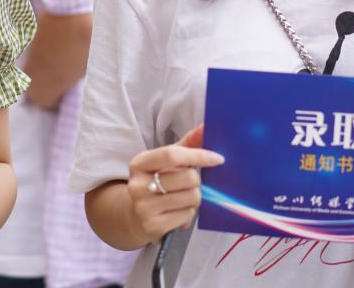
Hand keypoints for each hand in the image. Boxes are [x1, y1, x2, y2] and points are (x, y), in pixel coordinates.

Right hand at [125, 124, 224, 243]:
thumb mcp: (167, 161)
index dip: (198, 155)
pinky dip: (189, 212)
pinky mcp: (153, 226)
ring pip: (191, 198)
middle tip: (189, 183)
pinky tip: (177, 211)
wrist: (135, 215)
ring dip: (194, 197)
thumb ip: (188, 144)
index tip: (218, 158)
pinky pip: (187, 216)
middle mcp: (138, 185)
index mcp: (139, 163)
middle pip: (188, 178)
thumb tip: (206, 126)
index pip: (173, 155)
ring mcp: (144, 207)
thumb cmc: (156, 181)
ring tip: (182, 197)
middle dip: (196, 180)